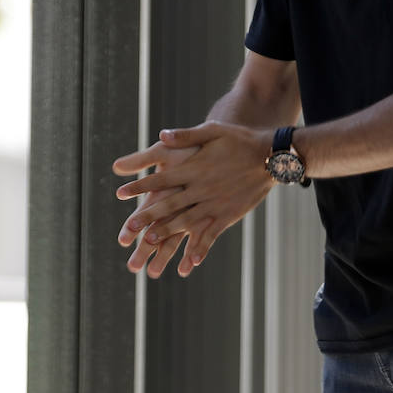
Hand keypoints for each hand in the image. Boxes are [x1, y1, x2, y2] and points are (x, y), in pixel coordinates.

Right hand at [111, 140, 198, 277]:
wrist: (220, 145)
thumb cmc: (190, 148)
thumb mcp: (166, 151)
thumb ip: (143, 159)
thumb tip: (116, 167)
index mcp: (162, 191)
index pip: (145, 212)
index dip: (133, 226)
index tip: (123, 240)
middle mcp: (175, 205)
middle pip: (157, 231)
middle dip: (145, 249)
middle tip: (132, 267)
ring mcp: (192, 212)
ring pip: (176, 238)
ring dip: (165, 256)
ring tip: (154, 273)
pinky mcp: (211, 215)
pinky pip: (203, 237)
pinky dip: (196, 252)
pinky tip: (188, 267)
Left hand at [113, 122, 274, 276]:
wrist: (272, 156)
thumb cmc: (240, 140)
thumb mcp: (213, 130)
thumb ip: (186, 135)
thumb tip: (161, 135)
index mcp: (195, 168)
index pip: (161, 179)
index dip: (139, 186)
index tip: (120, 193)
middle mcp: (202, 188)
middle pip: (169, 204)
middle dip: (147, 217)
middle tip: (128, 228)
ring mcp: (215, 204)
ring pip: (187, 222)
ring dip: (168, 233)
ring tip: (150, 243)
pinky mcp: (229, 214)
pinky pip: (212, 234)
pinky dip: (201, 247)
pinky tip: (190, 262)